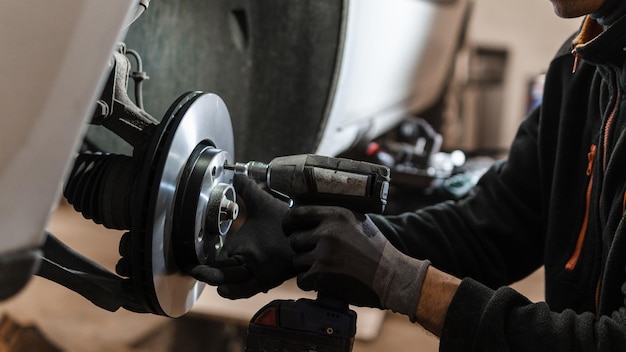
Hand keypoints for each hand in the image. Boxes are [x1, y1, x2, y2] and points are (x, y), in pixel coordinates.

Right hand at [190, 175, 295, 298]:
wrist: (306, 225)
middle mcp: (248, 261)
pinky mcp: (268, 278)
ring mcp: (257, 271)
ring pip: (232, 280)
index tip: (194, 264)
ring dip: (218, 279)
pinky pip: (248, 289)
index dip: (207, 263)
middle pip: (223, 272)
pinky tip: (224, 288)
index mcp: (242, 248)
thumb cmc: (284, 217)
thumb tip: (235, 174)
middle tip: (195, 270)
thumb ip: (247, 189)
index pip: (219, 259)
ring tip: (202, 275)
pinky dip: (235, 291)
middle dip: (208, 273)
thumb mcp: (261, 203)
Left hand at [283, 206, 429, 319]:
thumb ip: (334, 217)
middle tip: (314, 255)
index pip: (297, 213)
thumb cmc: (377, 250)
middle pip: (294, 239)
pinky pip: (301, 279)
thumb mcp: (358, 222)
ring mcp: (324, 252)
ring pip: (296, 260)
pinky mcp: (322, 274)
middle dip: (301, 249)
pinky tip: (325, 281)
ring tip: (326, 269)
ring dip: (306, 267)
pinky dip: (310, 283)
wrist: (393, 276)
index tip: (290, 229)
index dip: (289, 223)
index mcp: (336, 214)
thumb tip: (308, 214)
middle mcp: (328, 231)